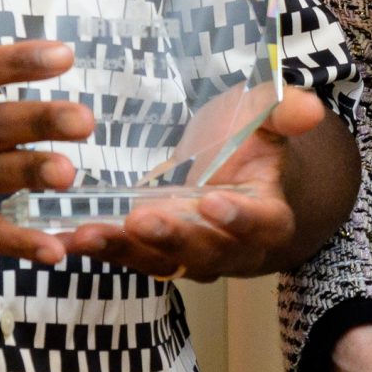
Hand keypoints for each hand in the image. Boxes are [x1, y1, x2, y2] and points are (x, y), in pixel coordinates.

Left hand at [61, 87, 324, 281]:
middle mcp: (231, 249)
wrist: (237, 180)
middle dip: (172, 239)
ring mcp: (190, 258)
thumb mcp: (270, 122)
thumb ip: (285, 113)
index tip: (213, 202)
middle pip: (205, 254)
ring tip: (88, 235)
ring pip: (160, 263)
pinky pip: (127, 258)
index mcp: (268, 217)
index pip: (259, 225)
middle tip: (141, 220)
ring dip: (123, 251)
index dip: (239, 220)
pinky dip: (97, 250)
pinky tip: (63, 238)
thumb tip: (307, 108)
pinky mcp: (154, 255)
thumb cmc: (253, 146)